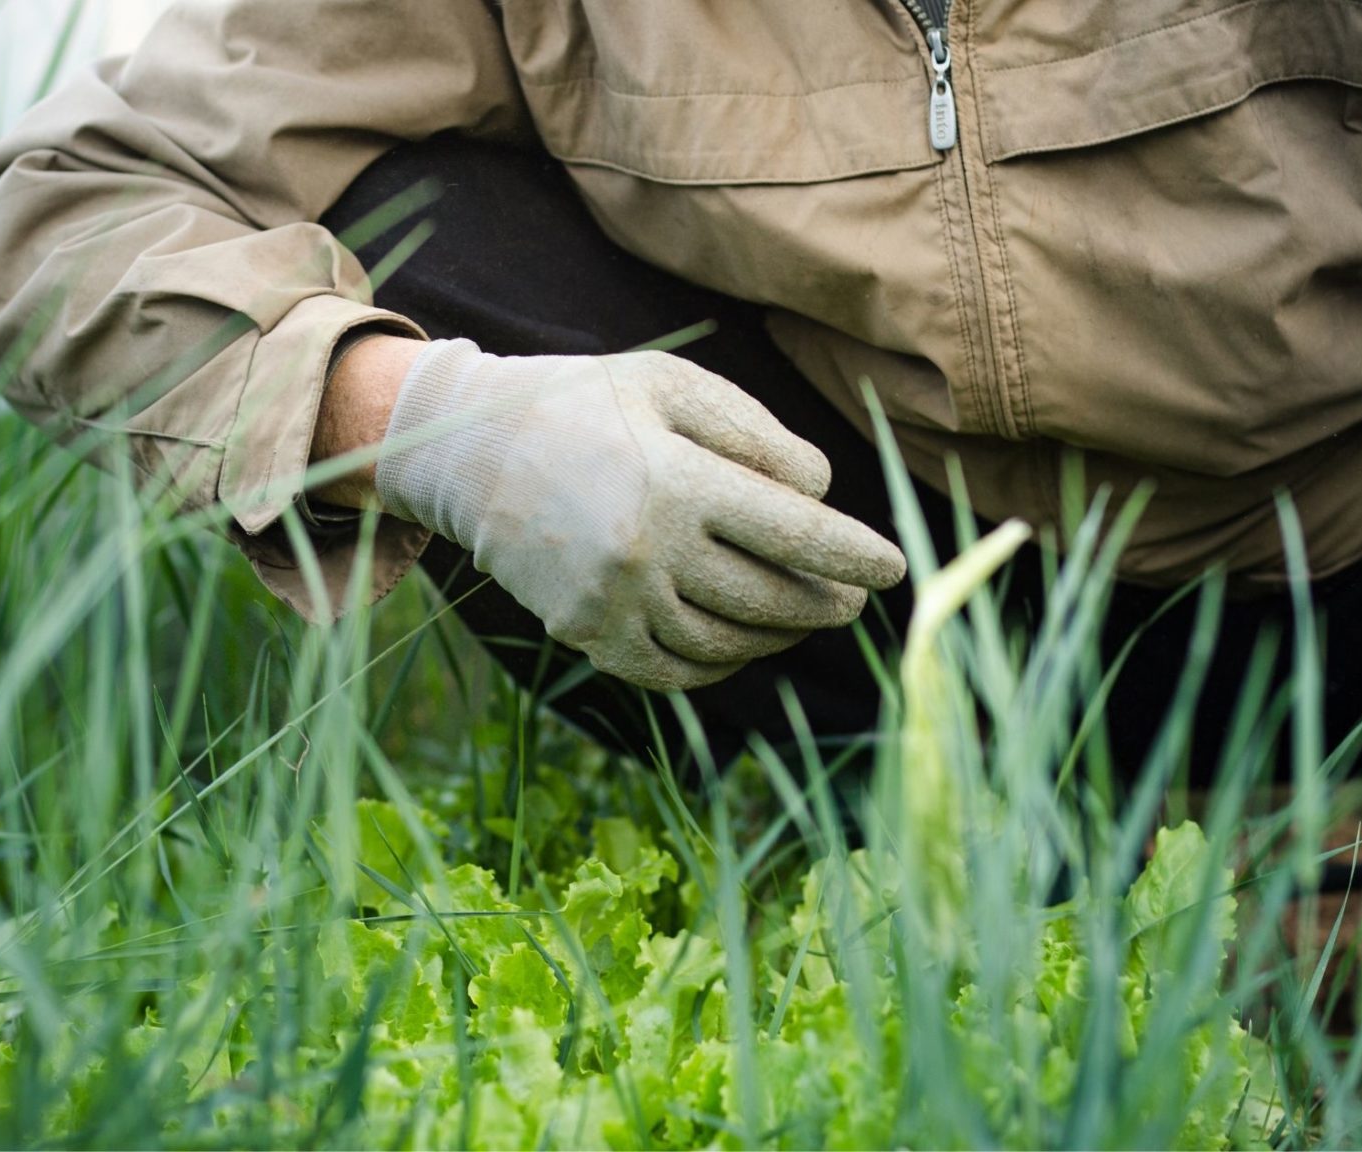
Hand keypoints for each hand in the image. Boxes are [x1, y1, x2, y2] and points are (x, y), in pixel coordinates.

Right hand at [375, 340, 906, 689]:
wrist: (468, 450)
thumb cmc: (585, 403)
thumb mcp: (671, 386)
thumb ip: (755, 435)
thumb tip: (822, 495)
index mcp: (675, 480)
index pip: (793, 532)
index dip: (853, 555)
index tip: (893, 569)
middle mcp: (645, 550)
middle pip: (770, 598)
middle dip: (826, 603)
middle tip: (854, 598)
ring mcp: (613, 602)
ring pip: (728, 643)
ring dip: (779, 635)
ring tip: (803, 614)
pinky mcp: (587, 634)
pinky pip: (676, 669)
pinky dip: (723, 664)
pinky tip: (744, 641)